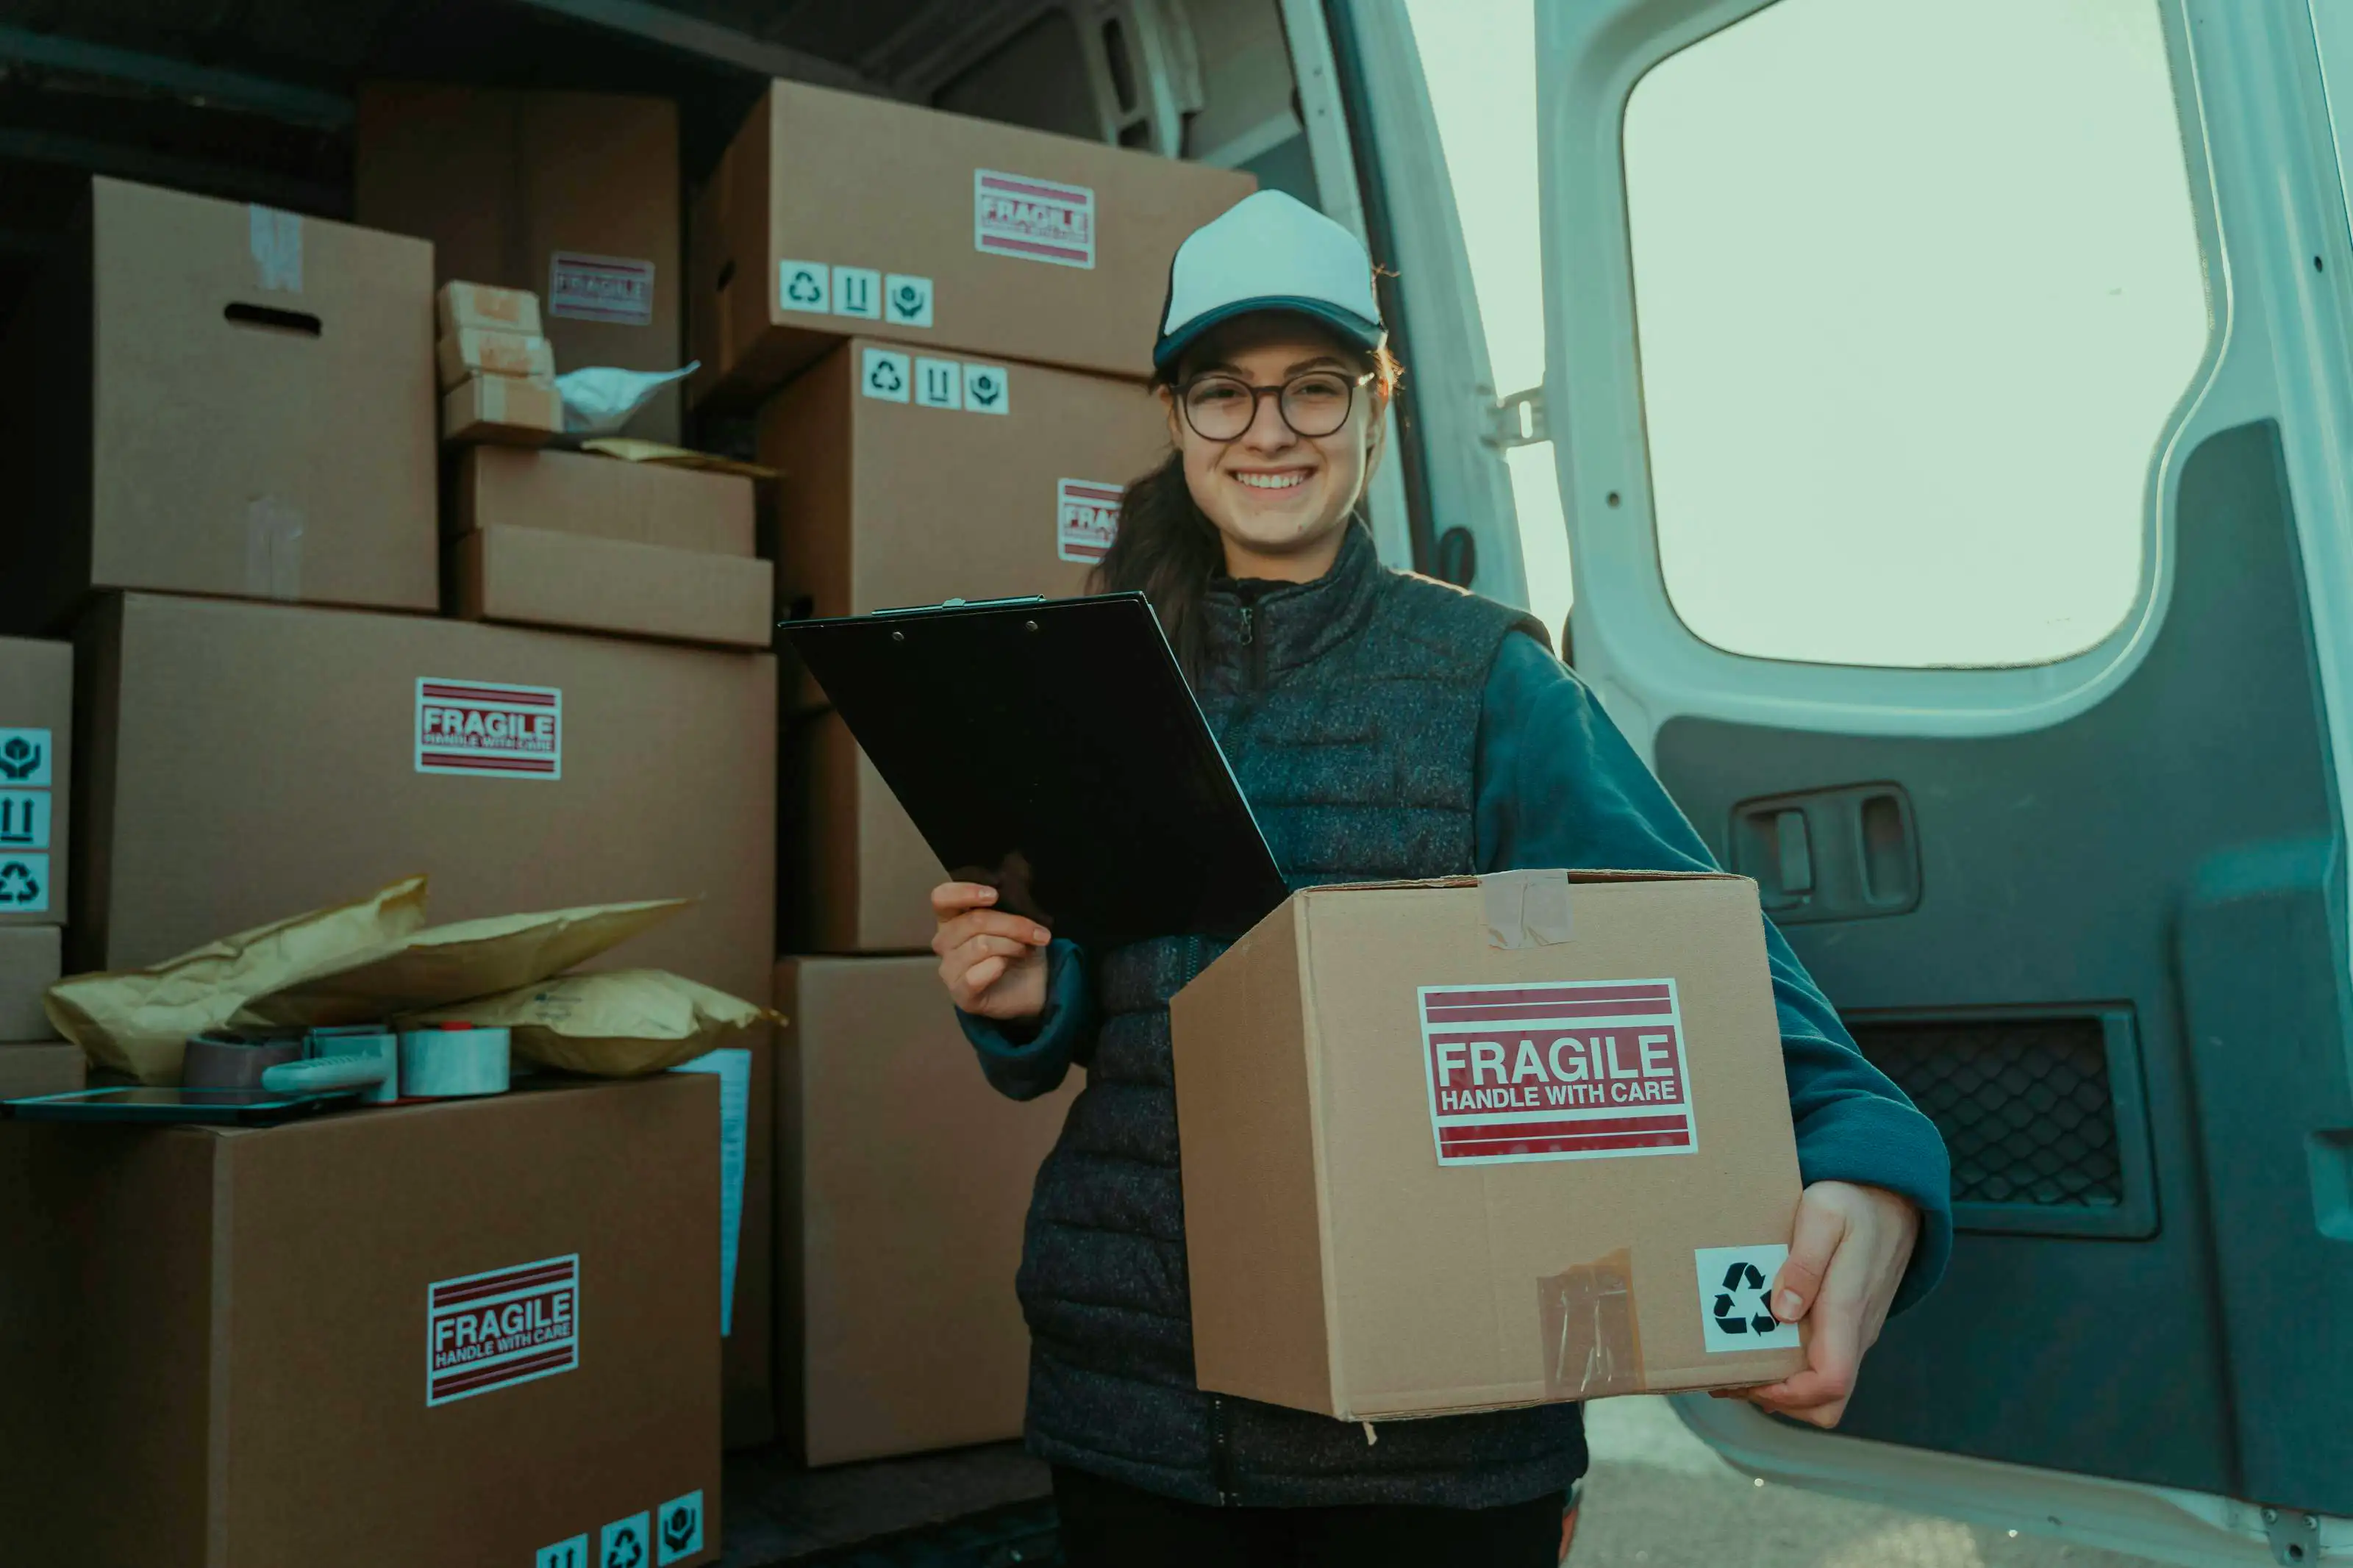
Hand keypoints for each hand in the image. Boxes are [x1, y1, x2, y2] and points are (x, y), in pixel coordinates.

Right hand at [931, 881, 1051, 1021]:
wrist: (1034, 986)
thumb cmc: (1019, 948)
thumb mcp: (1015, 921)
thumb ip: (1005, 906)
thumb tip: (1008, 894)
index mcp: (951, 918)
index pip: (942, 897)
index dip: (965, 892)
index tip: (994, 895)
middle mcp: (944, 942)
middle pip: (973, 921)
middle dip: (1013, 924)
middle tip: (1038, 933)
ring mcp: (949, 969)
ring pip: (981, 946)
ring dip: (1012, 946)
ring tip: (1024, 951)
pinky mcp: (960, 994)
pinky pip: (975, 977)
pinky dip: (997, 968)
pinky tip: (1006, 967)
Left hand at [1715, 1180, 1919, 1427]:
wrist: (1893, 1201)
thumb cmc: (1854, 1202)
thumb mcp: (1824, 1214)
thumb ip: (1804, 1262)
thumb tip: (1784, 1311)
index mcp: (1847, 1310)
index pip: (1831, 1382)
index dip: (1790, 1393)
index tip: (1750, 1376)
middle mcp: (1855, 1333)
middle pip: (1827, 1404)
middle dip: (1780, 1400)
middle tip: (1733, 1375)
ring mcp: (1853, 1334)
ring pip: (1824, 1391)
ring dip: (1782, 1388)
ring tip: (1736, 1364)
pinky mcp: (1846, 1327)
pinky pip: (1822, 1367)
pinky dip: (1790, 1369)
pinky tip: (1756, 1345)